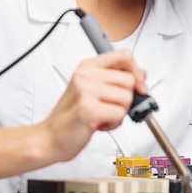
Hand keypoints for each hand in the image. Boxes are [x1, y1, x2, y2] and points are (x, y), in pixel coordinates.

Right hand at [42, 48, 146, 162]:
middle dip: (126, 99)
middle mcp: (86, 75)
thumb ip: (116, 79)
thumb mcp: (92, 90)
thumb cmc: (70, 115)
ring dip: (119, 113)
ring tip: (101, 116)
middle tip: (109, 107)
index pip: (124, 55)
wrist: (50, 137)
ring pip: (127, 98)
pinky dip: (114, 124)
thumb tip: (141, 73)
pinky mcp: (89, 109)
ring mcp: (86, 91)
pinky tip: (99, 124)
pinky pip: (120, 114)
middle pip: (130, 80)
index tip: (139, 86)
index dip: (137, 72)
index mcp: (87, 66)